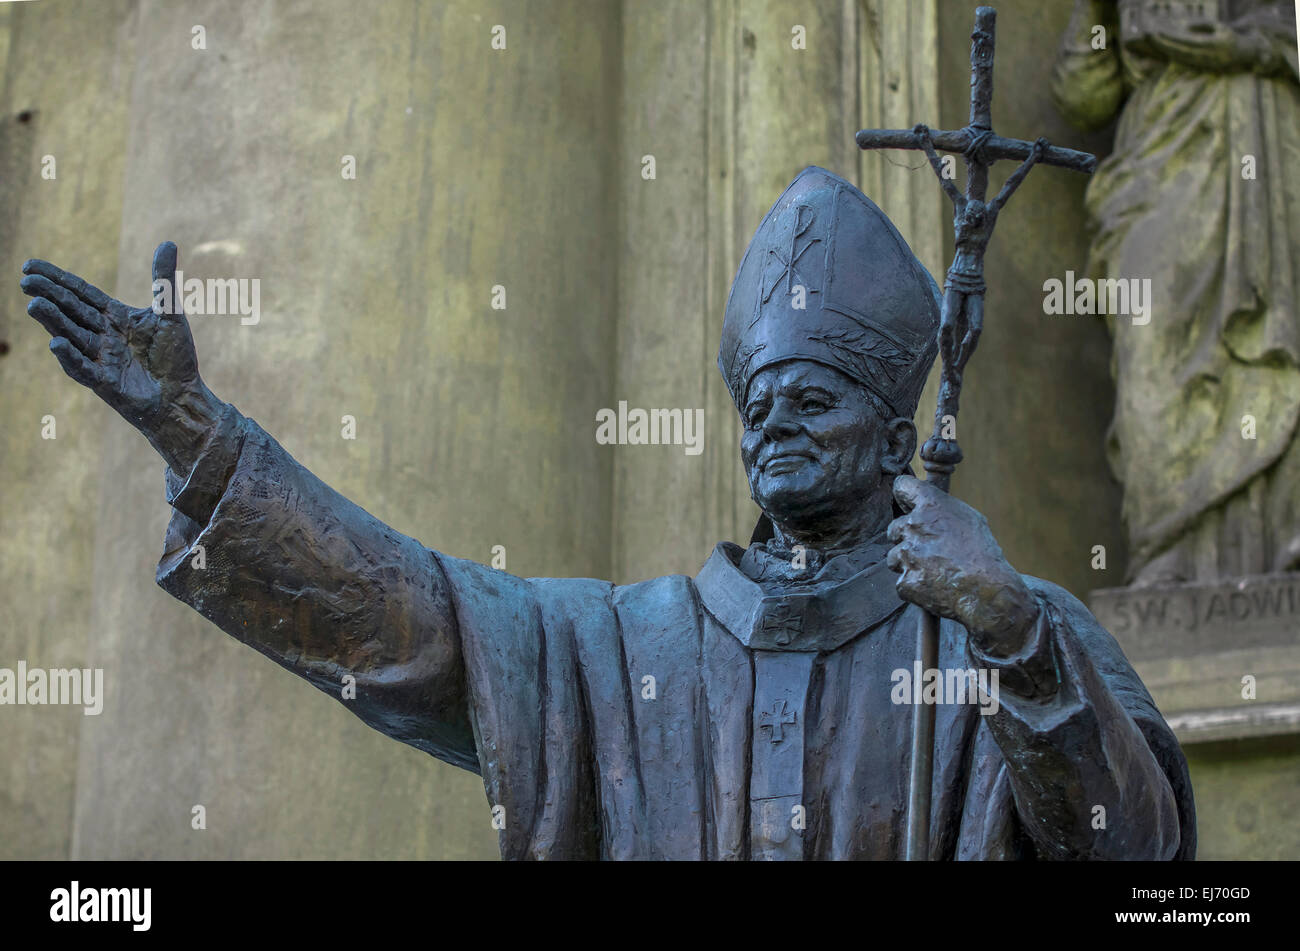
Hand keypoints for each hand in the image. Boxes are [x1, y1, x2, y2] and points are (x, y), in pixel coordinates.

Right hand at [21, 241, 222, 473]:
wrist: (183, 396)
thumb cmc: (175, 359)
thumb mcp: (169, 314)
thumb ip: (163, 281)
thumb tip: (167, 242)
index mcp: (114, 318)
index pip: (81, 294)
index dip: (57, 280)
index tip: (30, 265)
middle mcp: (102, 336)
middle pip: (71, 311)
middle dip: (49, 296)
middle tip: (26, 280)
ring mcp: (101, 359)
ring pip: (72, 336)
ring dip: (53, 321)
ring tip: (34, 305)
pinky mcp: (105, 383)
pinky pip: (84, 368)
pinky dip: (70, 357)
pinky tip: (56, 343)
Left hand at [886, 474, 1039, 653]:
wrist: (988, 592)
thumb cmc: (982, 554)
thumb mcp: (968, 519)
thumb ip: (941, 508)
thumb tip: (923, 505)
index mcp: (930, 505)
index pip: (902, 486)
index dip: (905, 497)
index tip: (909, 505)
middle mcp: (913, 526)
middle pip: (894, 528)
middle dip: (907, 538)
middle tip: (931, 550)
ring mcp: (906, 554)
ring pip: (895, 556)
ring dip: (908, 562)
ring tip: (936, 569)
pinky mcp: (904, 581)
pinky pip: (902, 581)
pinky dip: (915, 585)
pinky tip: (935, 585)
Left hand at [1144, 23, 1268, 72]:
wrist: (1242, 56)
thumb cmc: (1230, 38)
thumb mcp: (1219, 27)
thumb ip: (1201, 25)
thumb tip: (1182, 27)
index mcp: (1211, 45)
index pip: (1184, 42)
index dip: (1168, 38)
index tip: (1156, 32)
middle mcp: (1204, 57)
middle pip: (1176, 51)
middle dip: (1160, 43)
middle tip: (1147, 35)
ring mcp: (1199, 64)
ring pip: (1175, 57)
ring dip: (1161, 49)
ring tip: (1149, 39)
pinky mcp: (1196, 68)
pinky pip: (1179, 61)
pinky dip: (1167, 54)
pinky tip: (1158, 47)